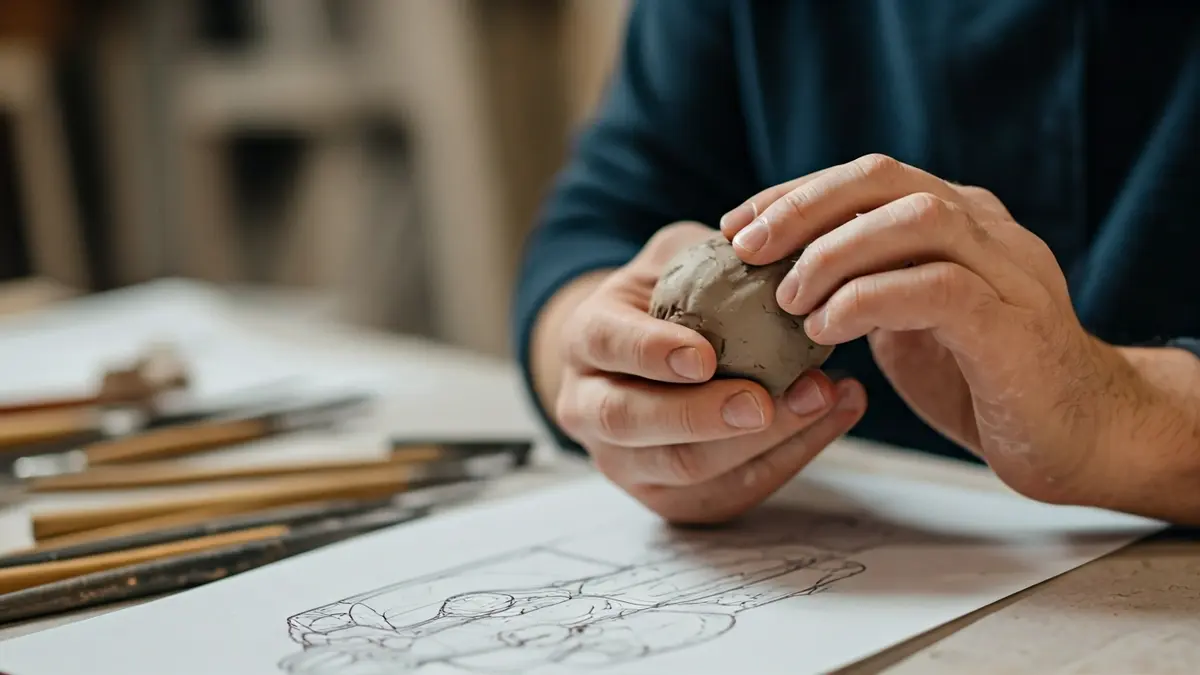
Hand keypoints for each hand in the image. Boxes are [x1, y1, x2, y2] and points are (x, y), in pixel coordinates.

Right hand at [542, 222, 866, 523]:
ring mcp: (623, 461)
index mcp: (585, 339)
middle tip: (762, 402)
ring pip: (683, 468)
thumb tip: (770, 243)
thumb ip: (707, 254)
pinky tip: (835, 415)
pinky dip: (790, 456)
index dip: (649, 351)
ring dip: (761, 440)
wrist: (641, 360)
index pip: (605, 344)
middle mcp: (587, 406)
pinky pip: (729, 491)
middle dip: (701, 416)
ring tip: (822, 398)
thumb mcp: (674, 261)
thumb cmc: (665, 303)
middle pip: (632, 421)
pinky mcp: (669, 497)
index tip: (704, 355)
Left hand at [719, 154, 1132, 504]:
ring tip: (788, 300)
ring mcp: (1008, 271)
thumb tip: (781, 280)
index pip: (866, 178)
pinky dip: (870, 299)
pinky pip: (939, 288)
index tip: (735, 227)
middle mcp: (985, 229)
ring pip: (917, 221)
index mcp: (957, 221)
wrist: (1083, 437)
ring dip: (836, 253)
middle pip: (886, 179)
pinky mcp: (1016, 325)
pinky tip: (826, 328)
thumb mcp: (910, 323)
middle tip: (747, 250)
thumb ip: (866, 289)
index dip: (794, 195)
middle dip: (804, 207)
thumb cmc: (985, 380)